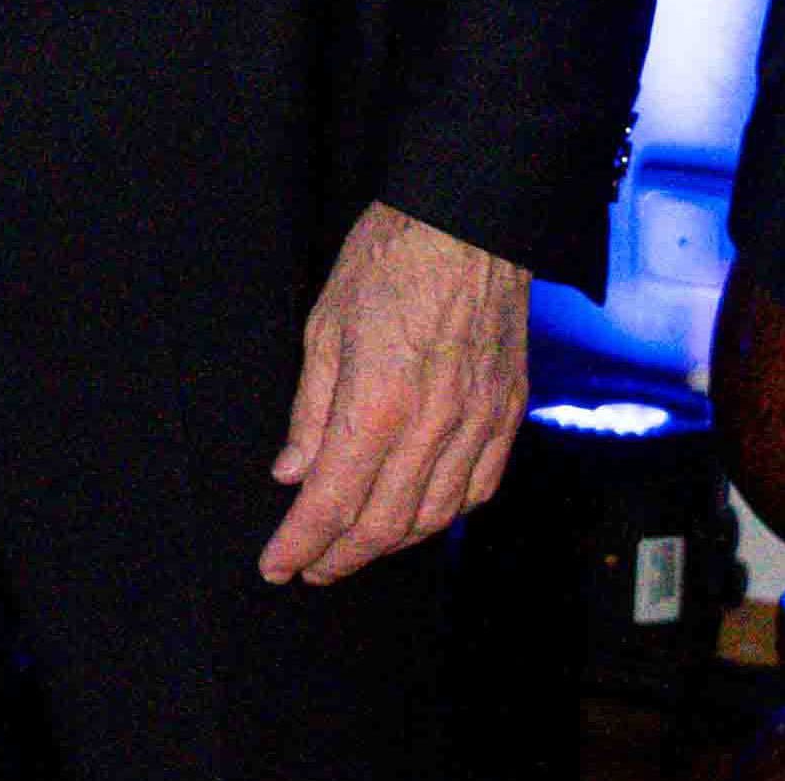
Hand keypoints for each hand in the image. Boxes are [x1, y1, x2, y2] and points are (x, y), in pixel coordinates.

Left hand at [265, 205, 531, 584]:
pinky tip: (420, 516)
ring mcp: (478, 421)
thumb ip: (311, 408)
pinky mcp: (507, 410)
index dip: (302, 542)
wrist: (471, 218)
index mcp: (378, 402)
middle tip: (310, 567)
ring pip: (435, 515)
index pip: (333, 500)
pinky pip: (480, 486)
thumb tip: (294, 471)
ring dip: (390, 542)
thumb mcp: (325, 324)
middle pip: (383, 522)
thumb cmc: (391, 257)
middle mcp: (434, 424)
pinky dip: (445, 514)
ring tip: (356, 547)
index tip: (277, 565)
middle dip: (340, 555)